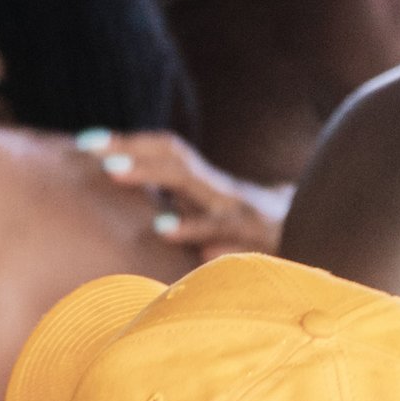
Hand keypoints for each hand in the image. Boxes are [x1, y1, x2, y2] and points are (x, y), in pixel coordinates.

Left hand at [76, 127, 286, 255]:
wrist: (314, 227)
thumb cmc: (241, 224)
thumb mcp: (200, 206)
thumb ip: (169, 196)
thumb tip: (116, 180)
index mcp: (201, 180)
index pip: (162, 151)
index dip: (126, 144)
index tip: (85, 144)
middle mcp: (221, 190)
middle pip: (180, 164)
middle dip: (143, 162)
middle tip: (103, 165)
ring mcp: (245, 216)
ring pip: (215, 206)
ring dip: (187, 215)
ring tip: (157, 224)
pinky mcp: (267, 243)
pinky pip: (247, 245)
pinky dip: (233, 253)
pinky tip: (207, 256)